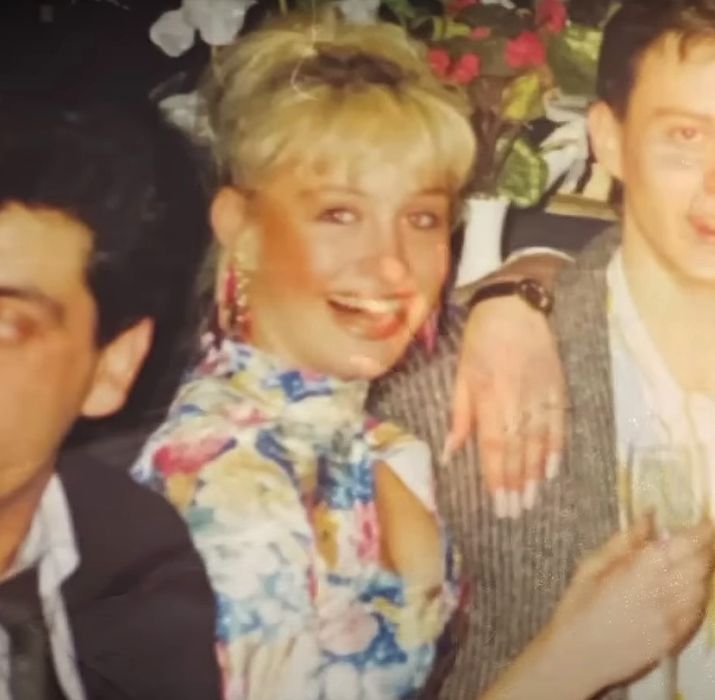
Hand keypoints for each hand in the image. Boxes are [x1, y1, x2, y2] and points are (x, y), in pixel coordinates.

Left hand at [448, 295, 565, 518]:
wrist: (516, 306)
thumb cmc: (481, 341)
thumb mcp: (462, 375)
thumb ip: (459, 416)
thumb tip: (451, 453)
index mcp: (489, 398)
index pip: (494, 446)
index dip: (497, 477)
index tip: (498, 503)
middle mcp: (516, 401)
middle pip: (517, 450)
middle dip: (516, 484)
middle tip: (516, 512)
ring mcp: (540, 395)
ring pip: (539, 442)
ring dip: (535, 473)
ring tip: (533, 500)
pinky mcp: (557, 387)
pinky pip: (558, 423)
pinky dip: (556, 447)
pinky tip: (553, 469)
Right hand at [547, 517, 714, 694]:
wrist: (578, 658)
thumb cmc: (577, 611)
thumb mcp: (591, 567)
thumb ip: (624, 541)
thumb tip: (647, 517)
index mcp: (639, 573)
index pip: (684, 545)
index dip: (702, 531)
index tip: (707, 520)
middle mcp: (662, 596)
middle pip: (700, 565)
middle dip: (706, 547)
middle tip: (702, 535)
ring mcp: (672, 620)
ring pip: (703, 588)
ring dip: (704, 570)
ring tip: (694, 558)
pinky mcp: (676, 639)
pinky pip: (699, 612)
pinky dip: (700, 594)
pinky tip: (688, 587)